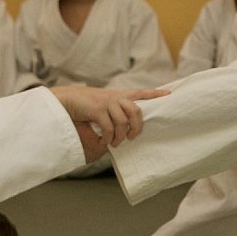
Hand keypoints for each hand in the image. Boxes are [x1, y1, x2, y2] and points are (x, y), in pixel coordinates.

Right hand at [50, 85, 168, 148]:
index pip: (142, 92)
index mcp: (120, 95)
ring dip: (120, 137)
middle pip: (136, 111)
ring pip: (123, 122)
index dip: (155, 94)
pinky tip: (104, 142)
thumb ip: (116, 110)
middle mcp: (116, 97)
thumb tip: (126, 128)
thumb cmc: (86, 104)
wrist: (67, 99)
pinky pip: (108, 128)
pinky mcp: (97, 110)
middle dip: (137, 127)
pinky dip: (108, 138)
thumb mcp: (104, 103)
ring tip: (115, 143)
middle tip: (132, 137)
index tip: (169, 95)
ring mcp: (106, 103)